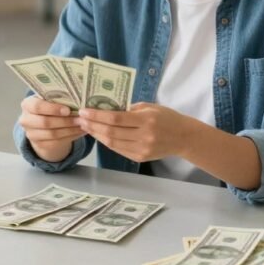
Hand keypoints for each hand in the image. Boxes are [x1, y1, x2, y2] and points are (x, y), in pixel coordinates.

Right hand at [18, 96, 84, 162]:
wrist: (42, 124)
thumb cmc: (49, 106)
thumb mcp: (50, 100)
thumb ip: (59, 99)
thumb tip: (78, 100)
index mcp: (27, 104)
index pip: (37, 107)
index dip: (53, 109)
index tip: (68, 110)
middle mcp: (26, 120)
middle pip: (45, 122)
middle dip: (65, 121)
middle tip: (80, 118)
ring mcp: (31, 134)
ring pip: (53, 134)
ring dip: (70, 129)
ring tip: (83, 124)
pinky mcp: (39, 145)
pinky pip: (57, 142)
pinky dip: (71, 136)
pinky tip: (80, 131)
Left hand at [78, 103, 194, 162]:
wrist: (183, 137)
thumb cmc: (166, 117)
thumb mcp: (150, 107)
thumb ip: (129, 108)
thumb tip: (106, 108)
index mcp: (146, 120)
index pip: (116, 118)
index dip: (97, 115)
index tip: (84, 111)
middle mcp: (144, 136)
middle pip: (111, 132)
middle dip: (93, 125)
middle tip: (80, 119)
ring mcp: (142, 149)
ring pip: (112, 143)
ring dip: (97, 135)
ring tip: (87, 127)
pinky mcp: (140, 157)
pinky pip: (118, 149)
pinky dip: (107, 142)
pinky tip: (99, 135)